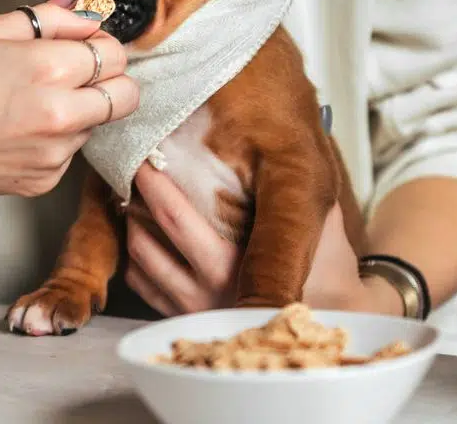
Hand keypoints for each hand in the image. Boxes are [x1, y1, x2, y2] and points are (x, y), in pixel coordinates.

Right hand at [0, 1, 139, 201]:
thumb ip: (52, 20)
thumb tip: (90, 20)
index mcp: (50, 69)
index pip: (116, 56)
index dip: (103, 47)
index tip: (86, 47)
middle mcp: (61, 115)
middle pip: (127, 96)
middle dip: (111, 80)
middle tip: (80, 74)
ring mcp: (54, 153)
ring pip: (98, 124)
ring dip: (80, 111)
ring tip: (31, 103)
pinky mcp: (44, 181)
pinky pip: (70, 153)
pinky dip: (56, 140)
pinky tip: (18, 130)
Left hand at [124, 164, 403, 315]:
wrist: (321, 323)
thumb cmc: (326, 269)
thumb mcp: (324, 225)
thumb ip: (305, 187)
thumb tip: (290, 134)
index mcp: (236, 265)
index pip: (175, 217)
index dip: (155, 180)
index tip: (148, 150)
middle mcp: (206, 291)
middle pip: (145, 234)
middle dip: (136, 194)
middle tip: (133, 160)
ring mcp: (190, 309)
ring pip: (137, 256)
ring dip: (131, 220)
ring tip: (134, 187)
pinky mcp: (180, 317)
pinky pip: (139, 280)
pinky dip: (135, 249)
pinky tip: (142, 223)